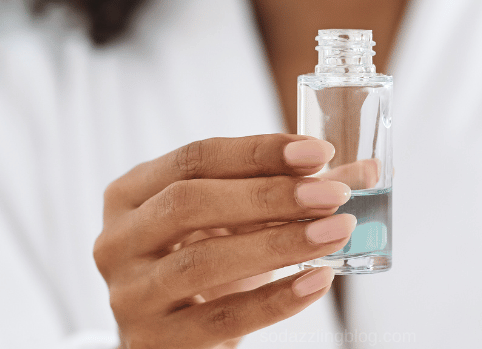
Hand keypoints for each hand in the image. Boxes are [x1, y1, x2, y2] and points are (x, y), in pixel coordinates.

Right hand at [93, 134, 355, 348]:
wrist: (170, 342)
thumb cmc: (207, 270)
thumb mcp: (236, 224)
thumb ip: (292, 193)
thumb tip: (364, 171)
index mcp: (130, 194)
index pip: (194, 158)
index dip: (258, 152)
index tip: (319, 151)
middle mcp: (117, 240)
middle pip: (190, 203)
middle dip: (269, 194)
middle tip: (333, 194)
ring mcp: (129, 294)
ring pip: (203, 261)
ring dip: (279, 243)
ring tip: (336, 233)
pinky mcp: (152, 343)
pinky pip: (221, 318)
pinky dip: (276, 300)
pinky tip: (319, 280)